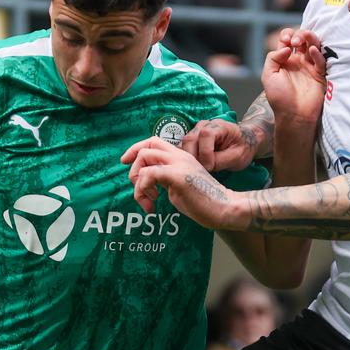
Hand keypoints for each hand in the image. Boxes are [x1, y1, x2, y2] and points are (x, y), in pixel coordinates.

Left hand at [122, 138, 239, 228]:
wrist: (224, 208)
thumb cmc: (203, 201)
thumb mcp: (180, 185)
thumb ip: (165, 178)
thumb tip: (147, 180)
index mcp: (181, 156)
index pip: (153, 142)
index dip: (135, 149)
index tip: (125, 163)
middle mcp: (180, 156)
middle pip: (146, 147)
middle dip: (132, 167)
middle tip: (138, 188)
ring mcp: (179, 164)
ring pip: (144, 158)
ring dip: (138, 183)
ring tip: (148, 200)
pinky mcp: (178, 176)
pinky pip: (149, 174)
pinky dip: (143, 189)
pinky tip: (152, 204)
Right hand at [179, 119, 255, 174]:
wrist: (245, 142)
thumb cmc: (243, 148)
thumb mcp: (238, 157)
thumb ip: (220, 160)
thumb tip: (204, 167)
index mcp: (220, 126)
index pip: (206, 136)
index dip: (205, 153)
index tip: (210, 167)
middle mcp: (205, 125)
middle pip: (190, 139)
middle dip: (193, 157)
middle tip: (201, 170)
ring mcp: (197, 131)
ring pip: (185, 144)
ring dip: (190, 158)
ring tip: (200, 169)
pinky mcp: (193, 139)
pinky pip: (185, 148)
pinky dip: (188, 158)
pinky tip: (196, 166)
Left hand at [261, 27, 326, 129]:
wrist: (294, 115)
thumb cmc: (279, 98)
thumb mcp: (268, 76)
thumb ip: (273, 58)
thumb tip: (286, 48)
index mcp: (284, 61)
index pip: (287, 40)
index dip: (287, 35)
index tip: (286, 40)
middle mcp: (297, 62)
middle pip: (301, 40)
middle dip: (299, 35)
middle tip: (295, 42)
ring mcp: (309, 67)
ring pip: (313, 46)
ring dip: (310, 38)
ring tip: (306, 37)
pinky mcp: (319, 75)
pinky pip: (321, 60)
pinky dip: (317, 53)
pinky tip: (312, 51)